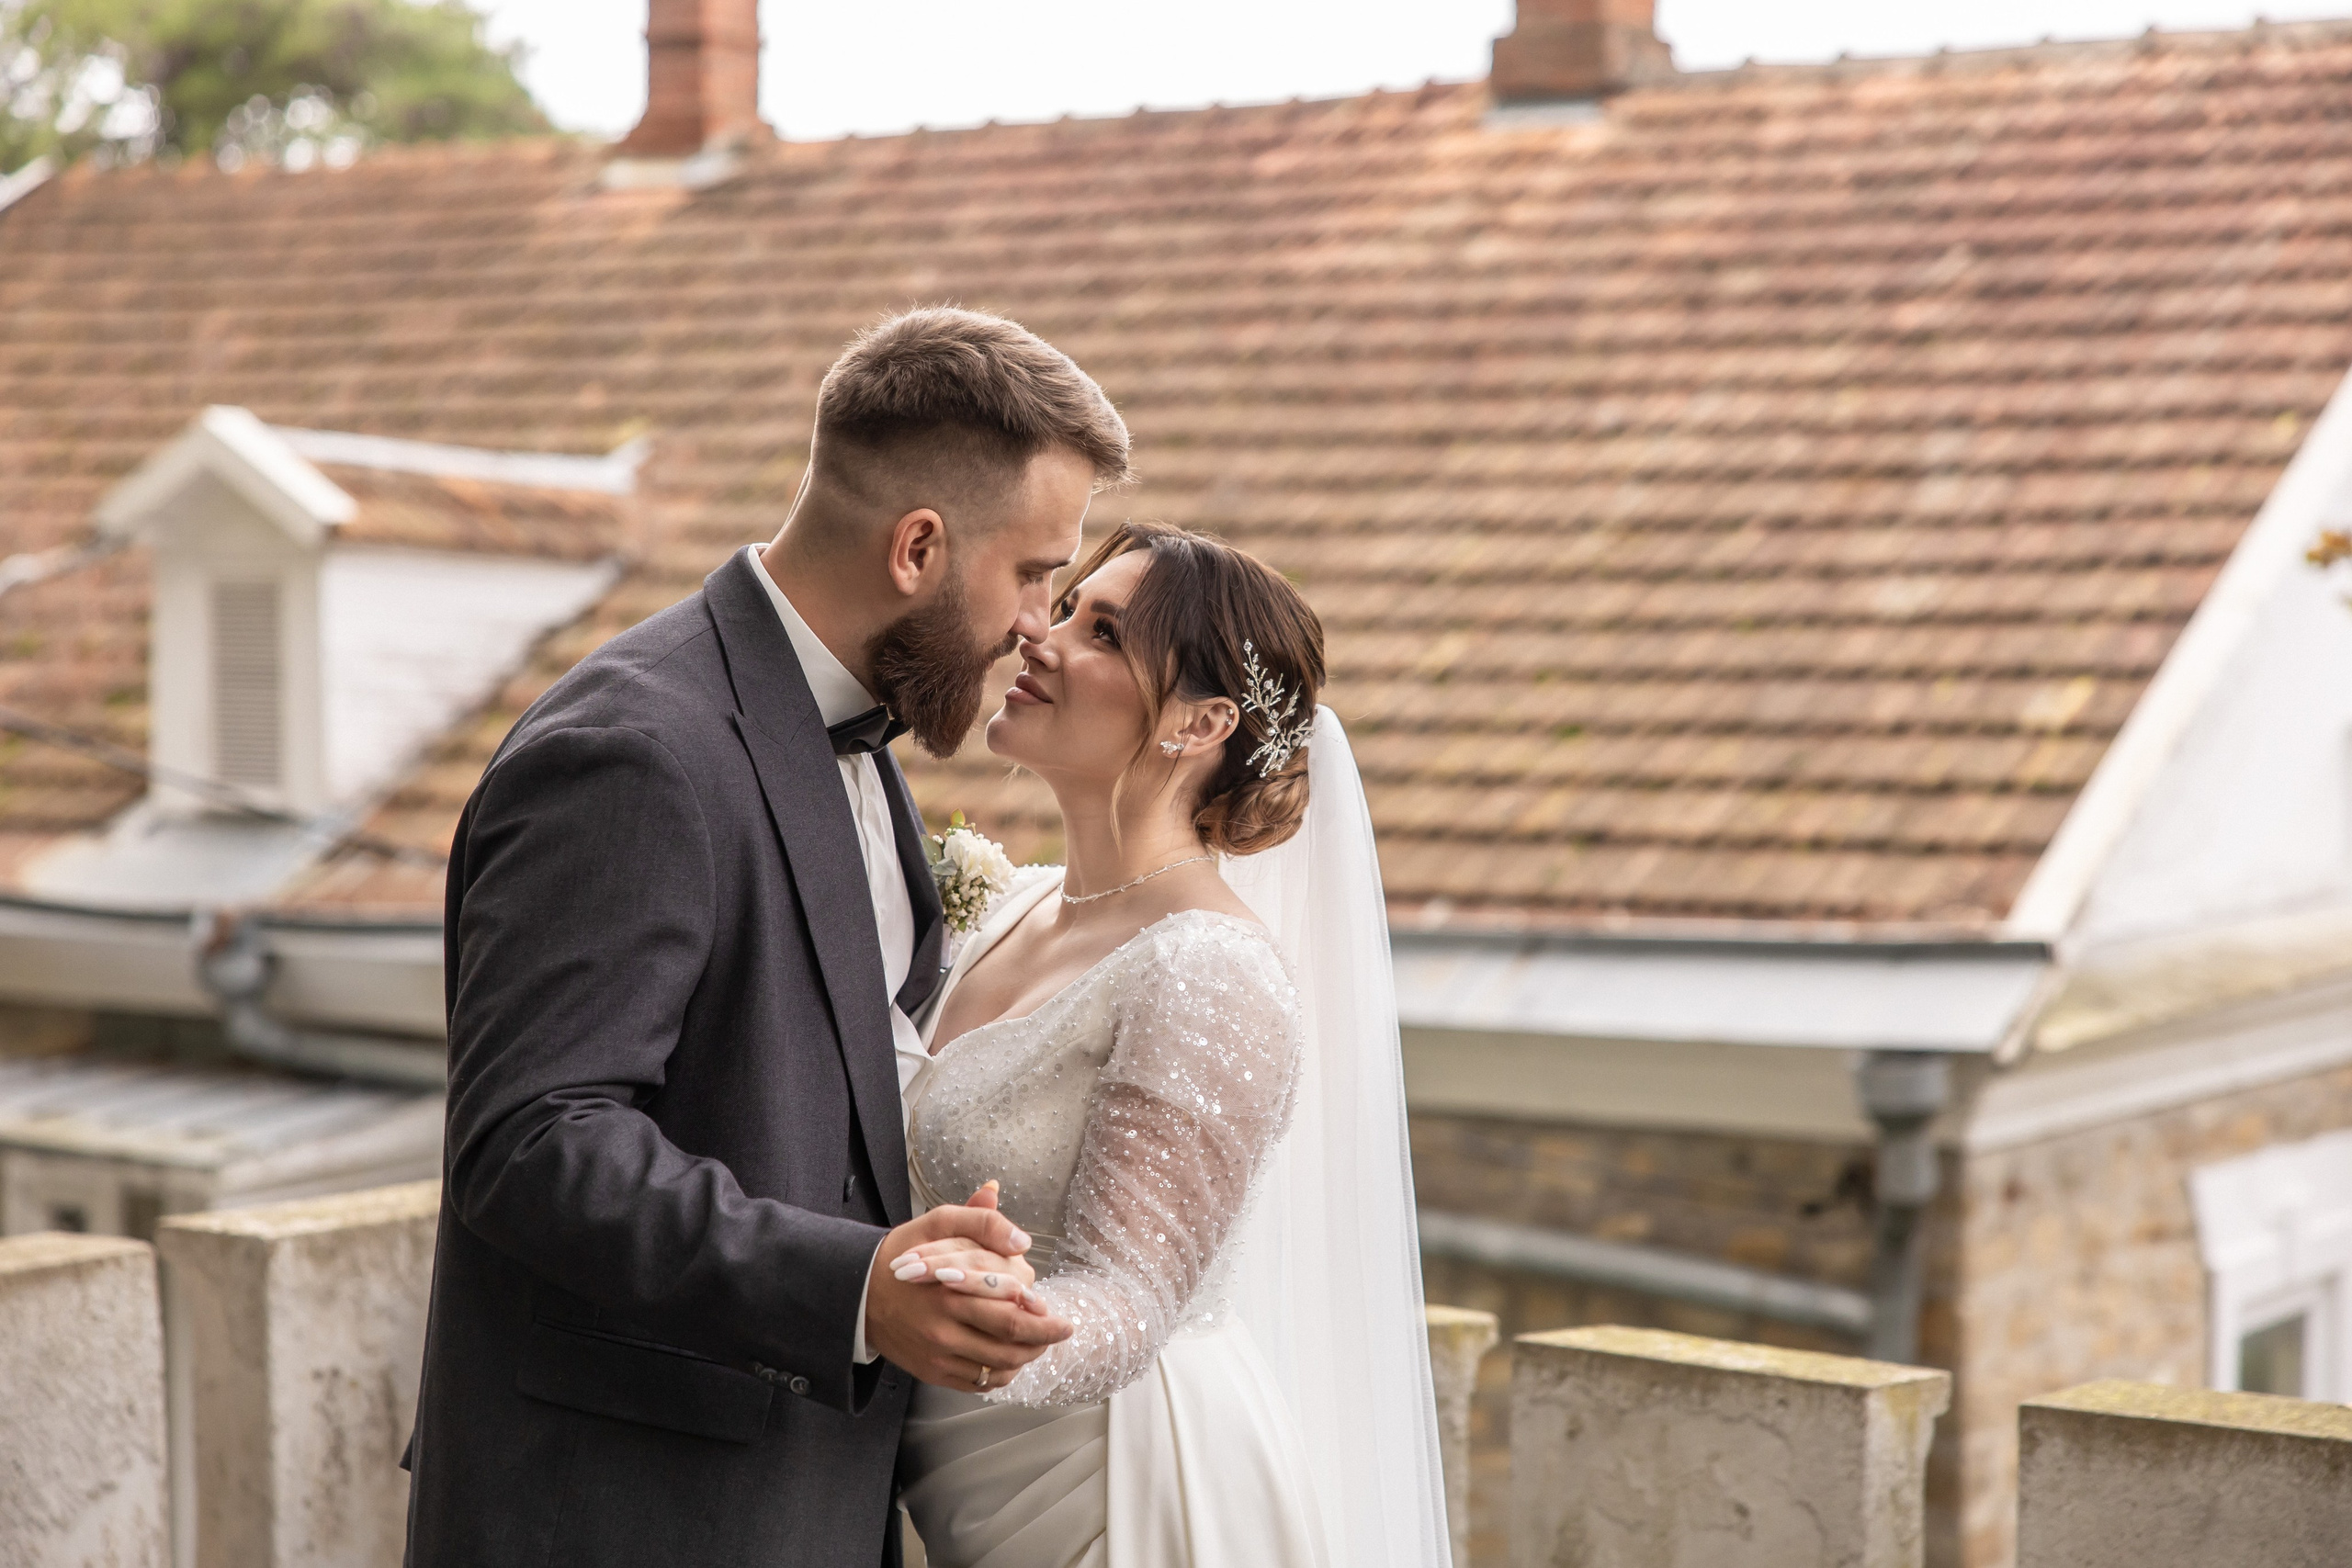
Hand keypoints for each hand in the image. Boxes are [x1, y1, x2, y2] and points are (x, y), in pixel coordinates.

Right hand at [865, 1185, 1071, 1391]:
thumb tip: (1021, 1240)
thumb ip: (982, 1221)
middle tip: (1061, 1333)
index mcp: (950, 1292)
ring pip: (996, 1369)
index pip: (1010, 1316)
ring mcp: (937, 1355)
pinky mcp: (931, 1372)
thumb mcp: (939, 1223)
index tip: (1062, 1318)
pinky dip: (999, 1374)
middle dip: (1042, 1342)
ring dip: (1024, 1359)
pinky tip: (1009, 1358)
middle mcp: (944, 1329)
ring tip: (1038, 1345)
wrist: (859, 1291)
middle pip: (1008, 1346)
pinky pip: (976, 1382)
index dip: (1042, 1321)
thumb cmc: (906, 1255)